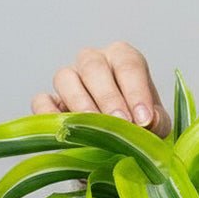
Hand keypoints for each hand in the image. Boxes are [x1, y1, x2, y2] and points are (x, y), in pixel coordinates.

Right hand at [30, 42, 170, 137]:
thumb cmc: (139, 121)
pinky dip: (50, 114)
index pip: (128, 64)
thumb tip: (149, 121)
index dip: (136, 91)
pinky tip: (67, 130)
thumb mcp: (156, 122)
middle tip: (121, 123)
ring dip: (81, 104)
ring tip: (96, 129)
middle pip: (94, 66)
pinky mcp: (49, 100)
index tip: (144, 119)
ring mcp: (68, 79)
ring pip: (65, 78)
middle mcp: (93, 61)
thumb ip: (157, 121)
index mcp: (123, 58)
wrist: (118, 140)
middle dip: (109, 97)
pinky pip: (41, 100)